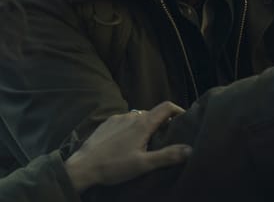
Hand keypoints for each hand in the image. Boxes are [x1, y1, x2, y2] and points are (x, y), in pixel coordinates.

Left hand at [64, 101, 191, 191]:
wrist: (83, 166)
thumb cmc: (114, 166)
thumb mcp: (144, 164)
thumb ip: (168, 156)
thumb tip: (190, 149)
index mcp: (142, 124)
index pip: (166, 107)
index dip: (178, 110)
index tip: (185, 119)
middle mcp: (131, 116)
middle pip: (153, 113)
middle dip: (163, 122)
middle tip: (168, 137)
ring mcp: (117, 118)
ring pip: (138, 117)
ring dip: (146, 125)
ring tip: (148, 142)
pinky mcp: (107, 123)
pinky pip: (125, 121)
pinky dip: (132, 127)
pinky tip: (128, 142)